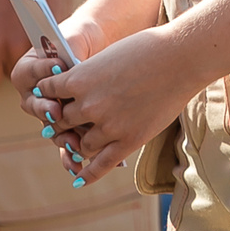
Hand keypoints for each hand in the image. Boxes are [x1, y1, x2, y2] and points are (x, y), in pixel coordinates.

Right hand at [12, 11, 110, 169]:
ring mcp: (48, 113)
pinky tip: (78, 167)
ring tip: (75, 144)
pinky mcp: (64, 127)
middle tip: (57, 111)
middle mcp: (33, 95)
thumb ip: (68, 50)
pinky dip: (70, 156)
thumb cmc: (79, 40)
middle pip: (35, 106)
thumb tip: (71, 67)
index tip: (58, 67)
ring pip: (51, 129)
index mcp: (27, 70)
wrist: (93, 51)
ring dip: (61, 138)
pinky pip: (63, 145)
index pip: (28, 73)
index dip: (41, 71)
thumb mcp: (73, 39)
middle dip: (47, 110)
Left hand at [26, 26, 196, 185]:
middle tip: (64, 123)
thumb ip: (90, 77)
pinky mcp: (128, 141)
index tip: (53, 96)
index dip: (50, 93)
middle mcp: (88, 105)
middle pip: (61, 121)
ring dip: (79, 143)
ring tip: (81, 142)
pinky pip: (100, 165)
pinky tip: (78, 181)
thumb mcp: (108, 56)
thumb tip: (78, 90)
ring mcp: (108, 126)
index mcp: (79, 78)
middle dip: (62, 121)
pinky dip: (87, 175)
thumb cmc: (147, 49)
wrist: (180, 59)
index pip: (48, 91)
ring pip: (80, 144)